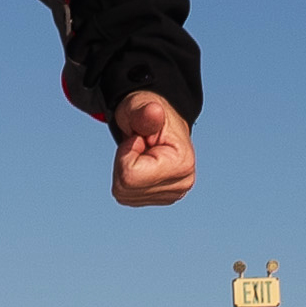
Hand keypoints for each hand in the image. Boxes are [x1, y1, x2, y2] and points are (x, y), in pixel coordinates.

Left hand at [111, 91, 195, 206]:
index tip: (139, 139)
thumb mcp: (139, 107)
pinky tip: (139, 165)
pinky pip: (125, 197)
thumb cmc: (146, 113)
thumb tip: (154, 111)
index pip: (130, 175)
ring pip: (123, 194)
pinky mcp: (160, 199)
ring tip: (139, 153)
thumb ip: (143, 113)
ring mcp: (172, 195)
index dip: (126, 153)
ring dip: (123, 171)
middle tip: (138, 145)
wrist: (155, 122)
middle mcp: (182, 184)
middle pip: (125, 188)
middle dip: (123, 162)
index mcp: (182, 163)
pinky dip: (125, 179)